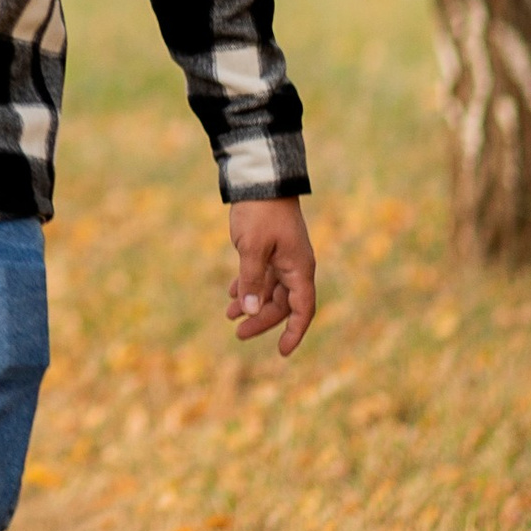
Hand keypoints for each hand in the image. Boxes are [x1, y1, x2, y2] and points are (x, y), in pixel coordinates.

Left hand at [226, 197, 316, 355]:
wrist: (260, 179)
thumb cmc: (259, 212)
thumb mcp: (252, 248)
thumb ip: (251, 280)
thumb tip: (250, 310)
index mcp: (299, 268)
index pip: (302, 309)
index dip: (294, 332)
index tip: (282, 352)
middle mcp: (295, 266)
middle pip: (282, 304)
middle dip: (261, 319)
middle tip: (237, 333)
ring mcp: (283, 257)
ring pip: (269, 290)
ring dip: (251, 303)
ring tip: (228, 316)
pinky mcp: (270, 248)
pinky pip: (261, 275)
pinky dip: (247, 285)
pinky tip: (230, 294)